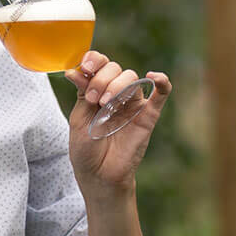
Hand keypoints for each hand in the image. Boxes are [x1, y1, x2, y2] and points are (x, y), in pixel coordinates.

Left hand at [64, 51, 171, 192]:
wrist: (98, 175)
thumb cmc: (86, 149)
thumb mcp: (78, 118)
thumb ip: (82, 93)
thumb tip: (73, 70)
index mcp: (97, 91)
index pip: (100, 64)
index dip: (94, 60)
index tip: (85, 68)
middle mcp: (116, 93)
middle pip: (115, 69)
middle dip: (102, 79)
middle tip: (93, 99)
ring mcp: (133, 104)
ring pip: (132, 78)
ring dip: (117, 84)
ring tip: (105, 103)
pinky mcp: (148, 116)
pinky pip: (161, 94)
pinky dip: (162, 82)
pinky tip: (154, 76)